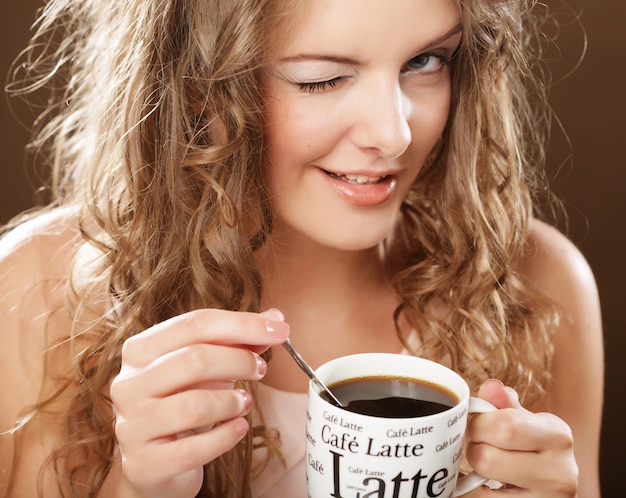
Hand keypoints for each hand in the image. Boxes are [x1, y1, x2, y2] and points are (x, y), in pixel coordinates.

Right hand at [109, 308, 289, 497]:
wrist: (153, 463)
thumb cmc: (181, 403)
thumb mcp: (206, 367)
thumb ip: (237, 340)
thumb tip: (274, 317)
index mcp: (140, 350)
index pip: (195, 324)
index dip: (243, 324)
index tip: (279, 329)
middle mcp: (129, 384)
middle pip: (194, 359)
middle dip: (239, 361)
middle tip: (261, 369)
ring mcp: (132, 426)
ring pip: (194, 405)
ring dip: (232, 401)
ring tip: (245, 402)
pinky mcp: (143, 464)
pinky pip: (194, 449)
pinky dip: (226, 436)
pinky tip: (238, 428)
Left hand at [465, 379, 578, 496]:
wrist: (552, 488)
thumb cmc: (533, 451)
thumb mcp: (525, 423)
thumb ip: (503, 404)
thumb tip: (491, 387)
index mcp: (557, 435)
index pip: (503, 425)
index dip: (478, 425)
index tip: (478, 427)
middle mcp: (560, 471)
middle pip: (487, 457)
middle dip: (474, 449)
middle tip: (481, 449)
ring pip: (482, 484)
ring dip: (474, 474)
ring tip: (487, 470)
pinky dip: (473, 491)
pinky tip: (485, 486)